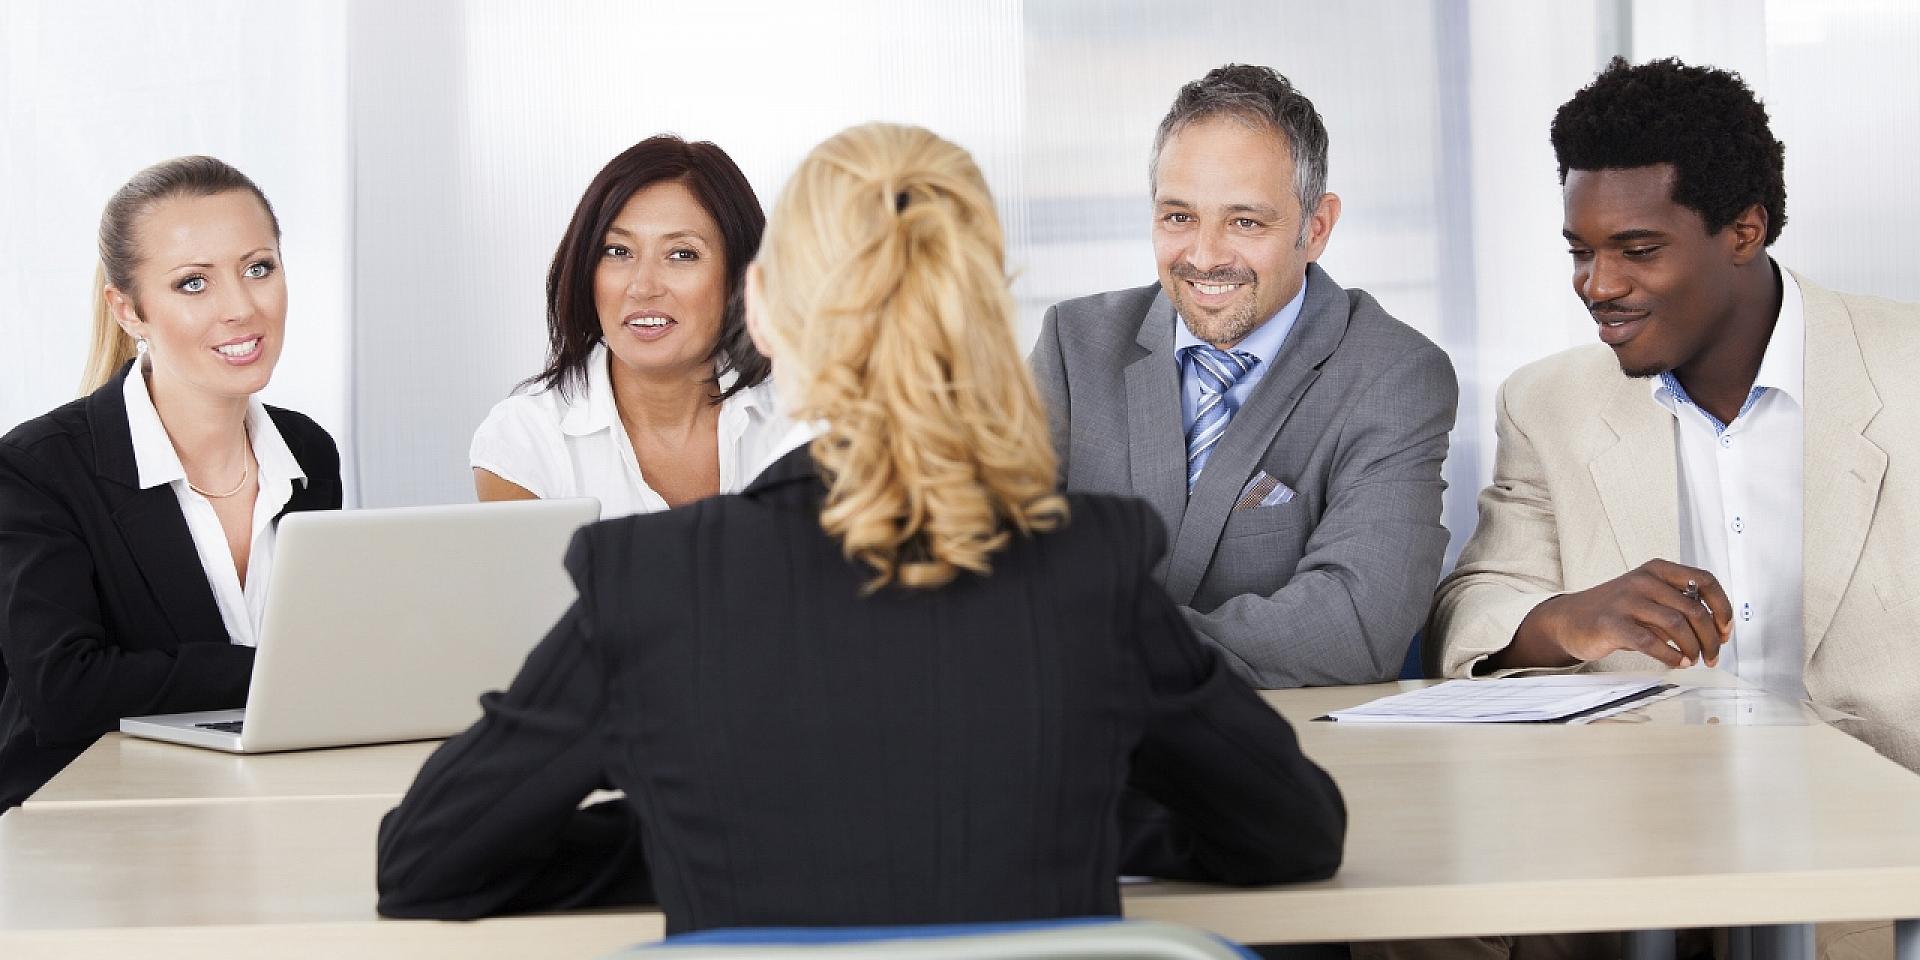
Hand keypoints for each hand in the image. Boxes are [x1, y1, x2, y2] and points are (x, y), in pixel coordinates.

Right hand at [1504, 560, 1733, 668]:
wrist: (1570, 619)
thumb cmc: (1617, 611)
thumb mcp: (1649, 597)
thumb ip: (1678, 604)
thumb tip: (1717, 629)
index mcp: (1657, 570)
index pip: (1705, 581)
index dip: (1722, 607)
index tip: (1725, 630)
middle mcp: (1643, 580)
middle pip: (1694, 609)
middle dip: (1711, 638)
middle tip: (1713, 656)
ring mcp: (1626, 600)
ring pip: (1676, 625)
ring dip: (1693, 648)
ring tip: (1694, 660)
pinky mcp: (1612, 623)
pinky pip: (1651, 642)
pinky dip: (1671, 656)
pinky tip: (1677, 663)